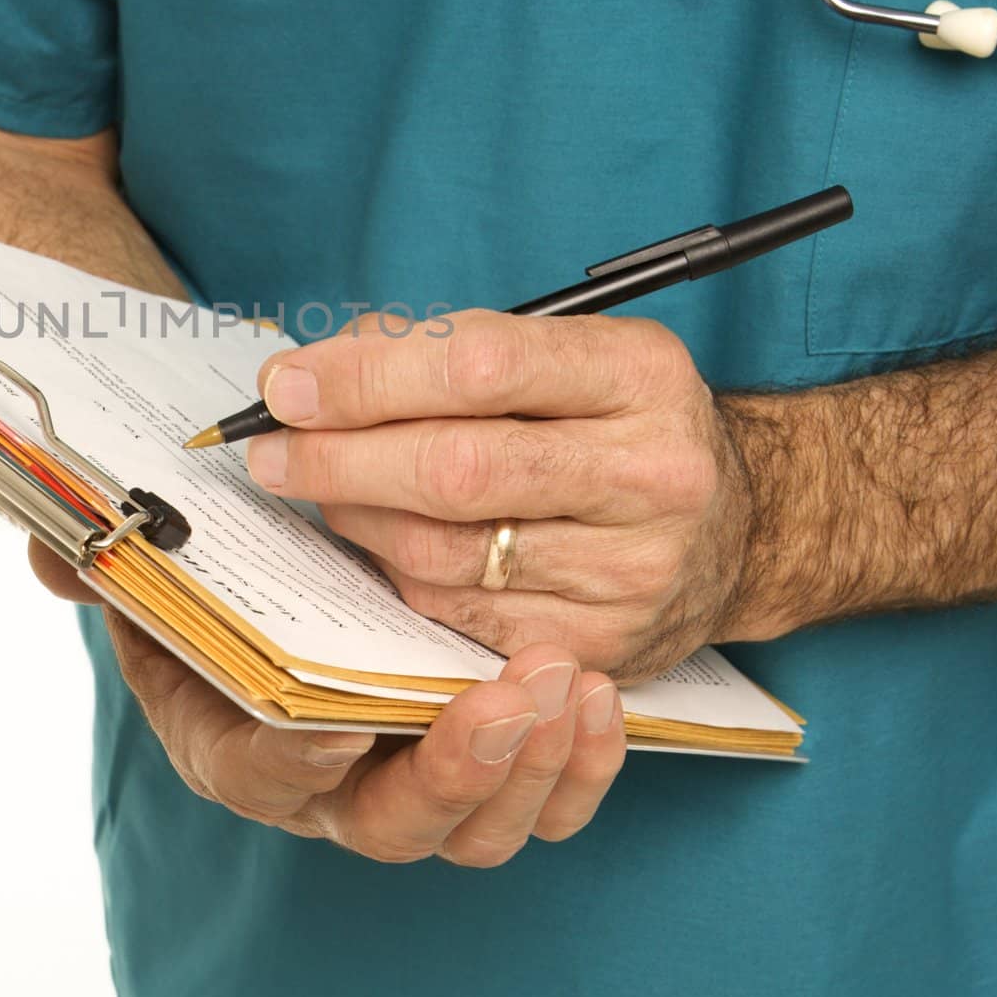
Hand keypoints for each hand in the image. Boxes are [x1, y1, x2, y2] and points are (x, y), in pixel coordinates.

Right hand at [29, 539, 624, 865]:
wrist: (308, 596)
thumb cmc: (237, 591)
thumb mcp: (167, 575)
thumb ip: (113, 563)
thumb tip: (52, 550)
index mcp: (241, 744)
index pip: (258, 776)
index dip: (292, 760)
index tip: (334, 723)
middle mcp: (332, 787)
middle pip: (393, 824)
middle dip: (452, 772)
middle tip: (505, 698)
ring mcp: (418, 785)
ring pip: (482, 826)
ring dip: (532, 765)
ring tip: (569, 681)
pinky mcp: (494, 770)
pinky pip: (547, 801)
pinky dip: (580, 764)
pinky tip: (600, 695)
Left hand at [248, 311, 758, 681]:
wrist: (728, 530)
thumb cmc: (610, 423)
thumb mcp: (560, 355)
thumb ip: (443, 350)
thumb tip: (308, 378)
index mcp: (639, 373)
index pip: (479, 365)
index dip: (366, 378)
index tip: (285, 384)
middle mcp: (651, 473)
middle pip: (453, 469)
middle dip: (336, 457)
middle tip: (267, 449)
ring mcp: (631, 572)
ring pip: (443, 550)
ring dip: (356, 516)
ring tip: (320, 488)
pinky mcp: (599, 646)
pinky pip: (456, 611)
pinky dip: (399, 573)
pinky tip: (382, 541)